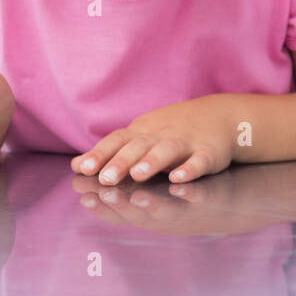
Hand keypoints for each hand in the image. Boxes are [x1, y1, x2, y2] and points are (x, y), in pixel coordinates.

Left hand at [70, 96, 235, 185]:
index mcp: (142, 131)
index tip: (82, 169)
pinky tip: (178, 179)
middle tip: (106, 178)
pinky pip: (200, 160)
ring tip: (138, 175)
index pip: (117, 140)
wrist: (221, 117)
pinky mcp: (209, 152)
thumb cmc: (172, 131)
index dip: (100, 154)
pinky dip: (190, 169)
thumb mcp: (141, 136)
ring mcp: (186, 141)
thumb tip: (74, 166)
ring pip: (168, 150)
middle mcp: (161, 134)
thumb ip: (110, 151)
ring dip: (153, 161)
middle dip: (122, 161)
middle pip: (139, 146)